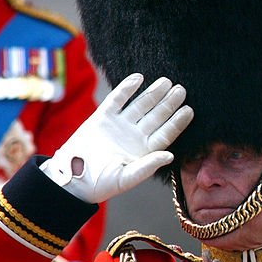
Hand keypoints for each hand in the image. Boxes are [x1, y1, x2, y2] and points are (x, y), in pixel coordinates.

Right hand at [41, 74, 192, 203]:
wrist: (72, 177)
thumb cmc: (100, 183)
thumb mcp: (126, 178)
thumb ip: (148, 166)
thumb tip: (170, 156)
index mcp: (144, 150)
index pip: (165, 133)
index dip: (177, 122)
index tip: (189, 110)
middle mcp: (135, 136)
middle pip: (156, 116)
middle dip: (169, 103)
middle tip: (181, 89)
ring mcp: (120, 125)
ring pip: (140, 105)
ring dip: (153, 93)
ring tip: (166, 82)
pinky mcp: (102, 117)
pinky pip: (117, 99)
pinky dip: (127, 89)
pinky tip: (138, 78)